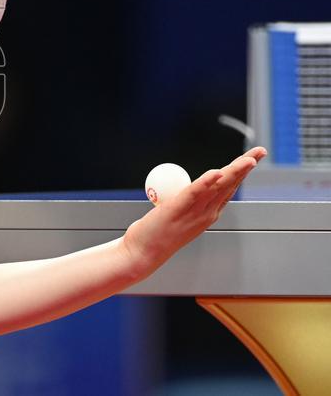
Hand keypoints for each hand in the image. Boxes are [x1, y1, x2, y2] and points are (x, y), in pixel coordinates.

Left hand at [120, 146, 266, 277]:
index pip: (228, 188)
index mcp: (208, 213)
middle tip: (260, 151)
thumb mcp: (178, 215)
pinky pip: (195, 192)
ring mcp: (194, 212)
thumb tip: (188, 185)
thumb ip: (186, 200)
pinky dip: (206, 182)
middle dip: (246, 167)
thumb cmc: (157, 233)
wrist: (143, 253)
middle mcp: (206, 213)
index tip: (252, 158)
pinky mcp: (178, 209)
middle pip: (229, 184)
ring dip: (234, 171)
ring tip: (248, 160)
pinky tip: (216, 172)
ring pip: (218, 187)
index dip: (241, 172)